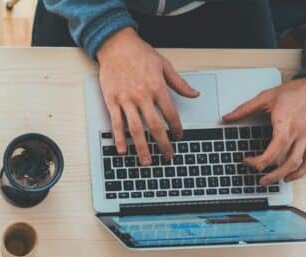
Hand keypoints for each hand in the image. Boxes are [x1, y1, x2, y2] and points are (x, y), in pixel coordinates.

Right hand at [97, 27, 198, 164]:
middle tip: (167, 155)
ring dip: (142, 147)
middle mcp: (142, 96)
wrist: (116, 46)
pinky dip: (119, 138)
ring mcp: (126, 100)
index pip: (170, 113)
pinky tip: (123, 150)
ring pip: (136, 129)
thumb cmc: (139, 54)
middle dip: (163, 143)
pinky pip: (116, 123)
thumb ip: (179, 83)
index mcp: (157, 87)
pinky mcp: (112, 101)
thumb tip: (194, 94)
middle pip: (155, 126)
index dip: (176, 127)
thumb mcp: (164, 65)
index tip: (179, 136)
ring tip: (146, 161)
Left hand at [223, 76, 305, 184]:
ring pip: (298, 163)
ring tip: (269, 181)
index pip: (275, 148)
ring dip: (283, 175)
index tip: (247, 160)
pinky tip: (290, 176)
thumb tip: (227, 117)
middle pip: (285, 160)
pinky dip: (301, 172)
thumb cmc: (296, 91)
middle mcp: (298, 132)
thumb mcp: (267, 96)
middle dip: (269, 172)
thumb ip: (245, 108)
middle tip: (256, 177)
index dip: (260, 160)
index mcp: (285, 122)